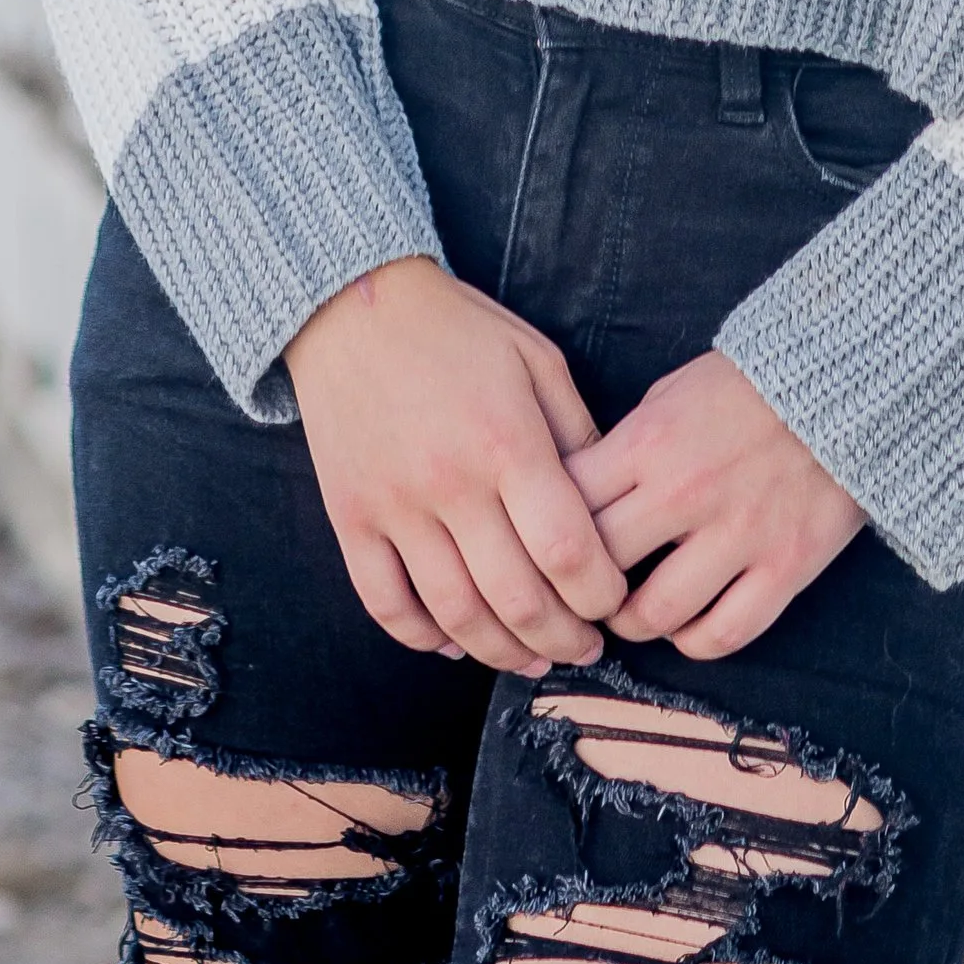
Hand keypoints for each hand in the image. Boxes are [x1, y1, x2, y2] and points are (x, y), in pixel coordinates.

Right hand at [284, 258, 627, 676]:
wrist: (354, 307)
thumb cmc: (457, 329)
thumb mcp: (536, 359)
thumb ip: (576, 431)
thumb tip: (611, 502)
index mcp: (507, 440)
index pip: (566, 548)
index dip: (599, 593)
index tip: (613, 603)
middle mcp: (451, 482)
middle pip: (516, 598)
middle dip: (562, 637)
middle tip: (584, 647)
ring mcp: (394, 506)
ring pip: (455, 615)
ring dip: (501, 652)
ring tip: (532, 656)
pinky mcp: (350, 518)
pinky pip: (385, 604)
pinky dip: (422, 638)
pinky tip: (453, 644)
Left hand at [565, 351, 864, 658]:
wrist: (847, 383)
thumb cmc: (750, 384)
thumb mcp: (671, 393)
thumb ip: (626, 444)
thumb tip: (579, 494)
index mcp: (650, 442)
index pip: (567, 504)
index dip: (547, 533)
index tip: (548, 547)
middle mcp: (686, 492)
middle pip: (600, 565)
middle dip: (581, 587)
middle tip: (583, 594)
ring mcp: (738, 534)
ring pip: (655, 614)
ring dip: (633, 625)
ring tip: (631, 616)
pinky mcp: (784, 567)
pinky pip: (723, 634)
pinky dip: (694, 641)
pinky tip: (688, 627)